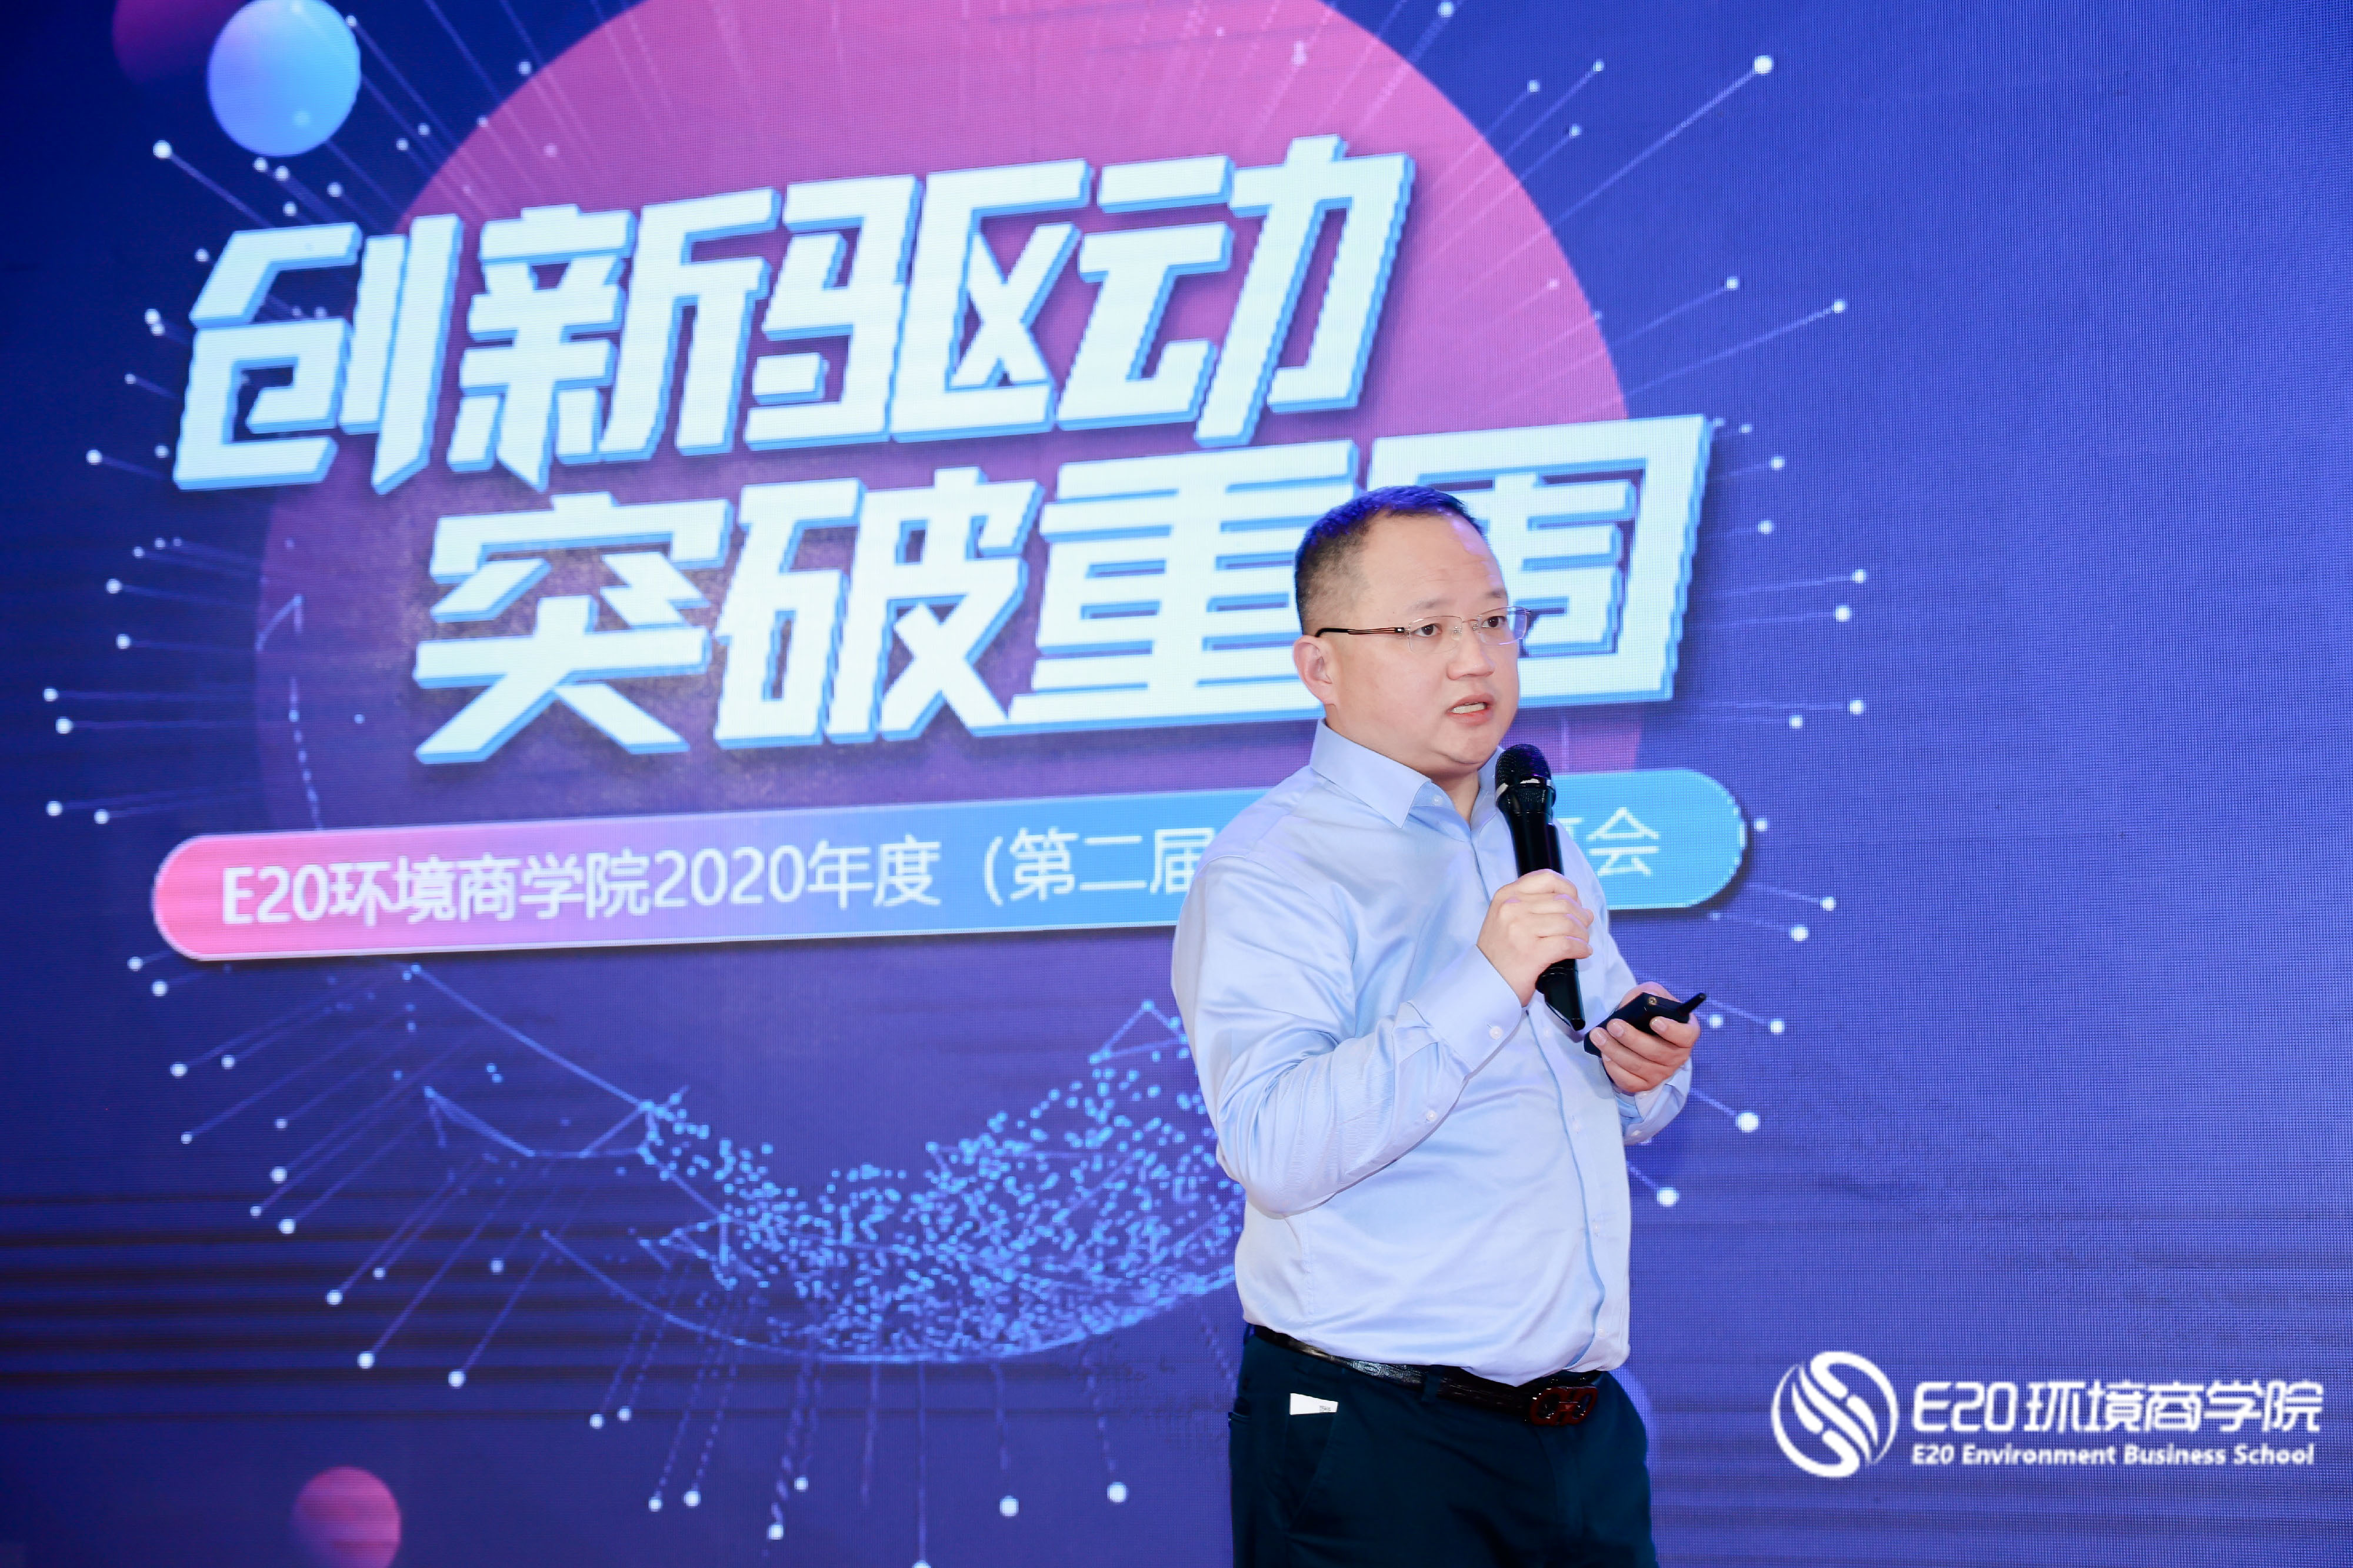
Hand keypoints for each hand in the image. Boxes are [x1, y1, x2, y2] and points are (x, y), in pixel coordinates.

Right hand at [1476, 870, 1592, 1004]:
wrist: (1484, 981)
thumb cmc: (1500, 952)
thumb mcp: (1507, 917)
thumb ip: (1538, 907)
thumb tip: (1583, 908)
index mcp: (1507, 895)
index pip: (1547, 878)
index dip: (1569, 890)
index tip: (1575, 903)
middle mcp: (1512, 908)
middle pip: (1563, 902)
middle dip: (1580, 916)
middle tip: (1582, 928)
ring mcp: (1521, 929)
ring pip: (1568, 923)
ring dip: (1582, 934)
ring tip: (1581, 941)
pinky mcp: (1532, 952)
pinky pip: (1568, 944)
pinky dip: (1580, 948)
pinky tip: (1581, 952)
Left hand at [1591, 983, 1697, 1093]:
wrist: (1642, 1033)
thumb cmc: (1651, 1014)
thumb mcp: (1653, 998)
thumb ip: (1651, 993)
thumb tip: (1649, 995)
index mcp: (1685, 1034)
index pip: (1686, 1036)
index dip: (1672, 1030)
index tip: (1655, 1021)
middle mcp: (1677, 1056)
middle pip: (1656, 1052)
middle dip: (1631, 1038)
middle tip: (1613, 1025)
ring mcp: (1662, 1073)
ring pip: (1638, 1066)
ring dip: (1615, 1050)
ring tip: (1598, 1035)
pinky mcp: (1645, 1084)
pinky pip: (1629, 1080)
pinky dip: (1614, 1068)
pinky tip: (1605, 1054)